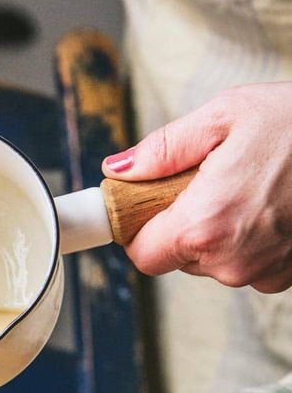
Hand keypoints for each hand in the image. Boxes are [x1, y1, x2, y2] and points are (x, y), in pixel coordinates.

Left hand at [101, 82, 291, 292]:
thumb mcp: (223, 117)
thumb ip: (162, 149)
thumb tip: (117, 169)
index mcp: (204, 224)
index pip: (142, 255)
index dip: (140, 229)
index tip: (146, 205)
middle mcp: (230, 261)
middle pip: (177, 258)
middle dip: (182, 223)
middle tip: (207, 180)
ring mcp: (262, 273)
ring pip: (213, 261)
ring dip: (218, 231)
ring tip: (248, 186)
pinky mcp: (287, 276)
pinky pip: (248, 263)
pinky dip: (249, 239)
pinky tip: (271, 205)